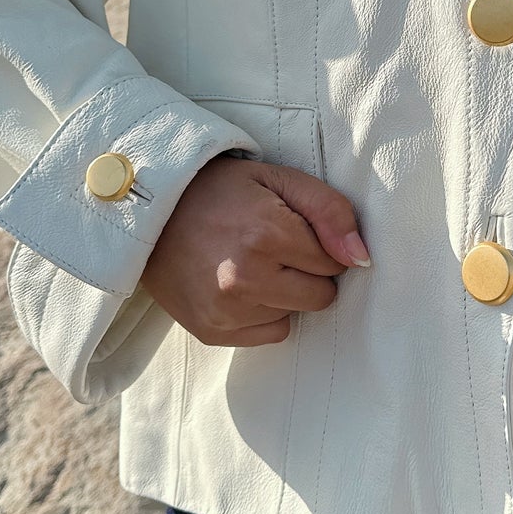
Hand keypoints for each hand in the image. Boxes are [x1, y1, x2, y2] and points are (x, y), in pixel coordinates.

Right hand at [141, 154, 369, 347]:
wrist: (150, 212)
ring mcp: (226, 311)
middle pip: (321, 296)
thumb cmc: (220, 191)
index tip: (291, 229)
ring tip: (248, 262)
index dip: (319, 244)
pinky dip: (264, 313)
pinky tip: (239, 286)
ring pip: (295, 314)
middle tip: (274, 248)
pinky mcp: (212, 332)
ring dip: (283, 292)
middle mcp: (246, 279)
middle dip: (308, 272)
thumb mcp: (278, 179)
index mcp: (267, 234)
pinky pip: (271, 334)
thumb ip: (330, 211)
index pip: (335, 262)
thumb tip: (362, 259)